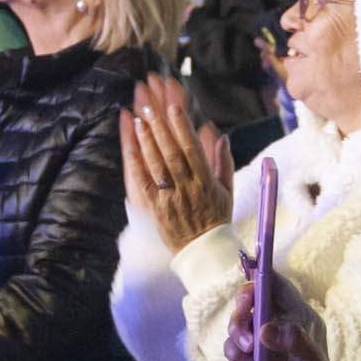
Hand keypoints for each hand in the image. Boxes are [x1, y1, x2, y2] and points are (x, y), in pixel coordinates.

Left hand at [118, 73, 233, 251]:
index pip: (192, 149)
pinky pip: (145, 184)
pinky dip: (138, 165)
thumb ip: (224, 162)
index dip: (182, 128)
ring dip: (147, 142)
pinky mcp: (157, 208)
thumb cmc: (217, 218)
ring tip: (140, 121)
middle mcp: (188, 188)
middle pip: (172, 153)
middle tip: (150, 109)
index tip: (174, 109)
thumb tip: (223, 136)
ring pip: (157, 165)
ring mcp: (171, 198)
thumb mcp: (228, 190)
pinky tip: (132, 148)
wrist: (204, 251)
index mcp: (206, 182)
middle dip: (160, 128)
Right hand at [221, 257, 338, 360]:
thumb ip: (292, 341)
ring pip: (238, 322)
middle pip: (251, 299)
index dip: (262, 271)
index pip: (277, 286)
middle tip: (245, 313)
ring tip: (248, 350)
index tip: (248, 261)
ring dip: (237, 331)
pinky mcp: (249, 360)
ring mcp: (262, 342)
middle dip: (243, 303)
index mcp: (297, 316)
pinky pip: (232, 347)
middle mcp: (277, 324)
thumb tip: (265, 330)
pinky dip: (233, 351)